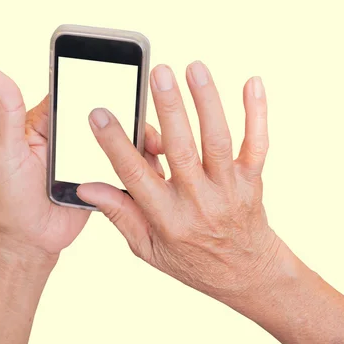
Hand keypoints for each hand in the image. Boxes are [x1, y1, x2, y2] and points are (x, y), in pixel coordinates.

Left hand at [0, 69, 163, 258]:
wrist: (29, 241)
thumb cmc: (9, 198)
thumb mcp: (6, 153)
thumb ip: (7, 115)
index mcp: (46, 123)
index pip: (74, 93)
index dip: (96, 81)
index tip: (119, 73)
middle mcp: (69, 136)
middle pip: (103, 114)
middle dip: (127, 110)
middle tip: (146, 110)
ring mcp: (89, 157)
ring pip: (118, 139)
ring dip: (137, 137)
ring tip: (156, 140)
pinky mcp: (103, 178)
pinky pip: (123, 165)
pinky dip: (138, 163)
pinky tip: (155, 162)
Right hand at [76, 62, 284, 307]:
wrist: (247, 275)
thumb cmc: (193, 261)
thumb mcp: (148, 249)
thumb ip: (119, 214)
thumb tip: (87, 188)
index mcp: (168, 218)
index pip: (136, 176)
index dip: (116, 144)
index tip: (100, 114)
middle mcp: (199, 201)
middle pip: (182, 150)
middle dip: (169, 109)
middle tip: (158, 73)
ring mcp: (229, 189)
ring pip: (218, 140)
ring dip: (207, 102)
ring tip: (194, 67)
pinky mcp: (252, 180)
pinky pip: (257, 144)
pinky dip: (257, 113)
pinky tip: (252, 82)